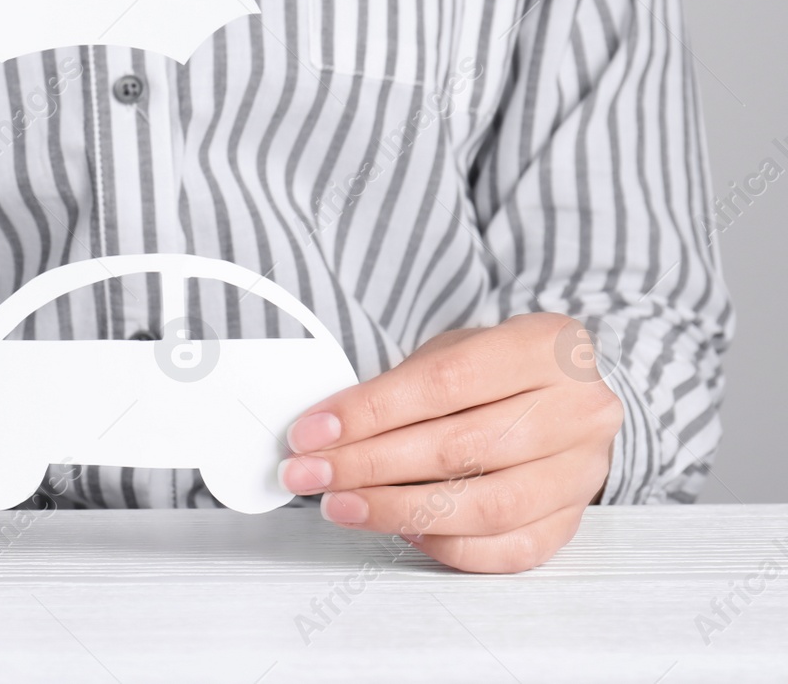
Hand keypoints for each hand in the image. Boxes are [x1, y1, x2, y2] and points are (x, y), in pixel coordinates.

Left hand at [278, 313, 622, 572]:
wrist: (562, 393)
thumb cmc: (498, 370)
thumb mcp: (452, 351)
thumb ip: (397, 387)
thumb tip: (325, 433)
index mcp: (548, 347)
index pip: (444, 383)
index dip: (369, 411)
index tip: (313, 431)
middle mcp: (578, 409)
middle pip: (460, 448)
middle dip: (369, 465)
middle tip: (313, 473)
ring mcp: (583, 470)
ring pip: (485, 508)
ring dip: (397, 511)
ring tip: (342, 504)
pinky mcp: (573, 520)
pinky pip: (506, 550)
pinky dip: (446, 546)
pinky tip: (402, 529)